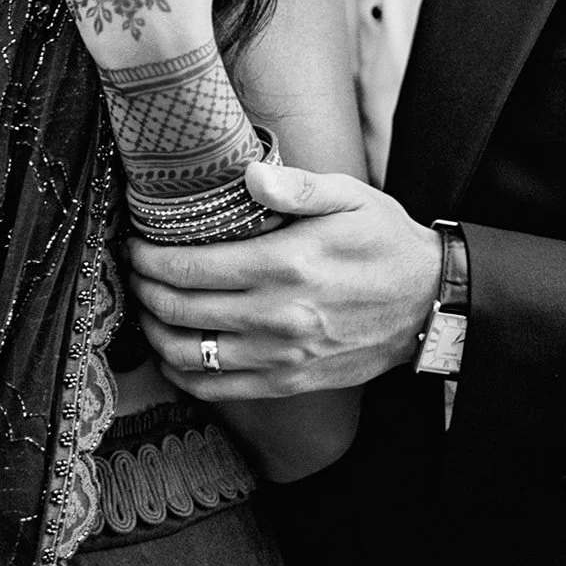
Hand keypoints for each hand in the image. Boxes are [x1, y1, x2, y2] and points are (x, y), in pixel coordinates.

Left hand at [127, 162, 441, 397]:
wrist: (430, 304)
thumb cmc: (385, 242)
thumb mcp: (350, 197)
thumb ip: (297, 186)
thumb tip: (248, 175)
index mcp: (284, 265)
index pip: (190, 267)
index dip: (149, 258)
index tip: (136, 245)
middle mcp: (275, 316)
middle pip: (179, 310)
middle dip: (144, 290)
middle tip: (136, 272)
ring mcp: (280, 356)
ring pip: (189, 355)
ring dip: (156, 332)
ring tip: (149, 308)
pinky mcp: (288, 382)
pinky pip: (217, 389)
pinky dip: (183, 374)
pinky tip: (175, 352)